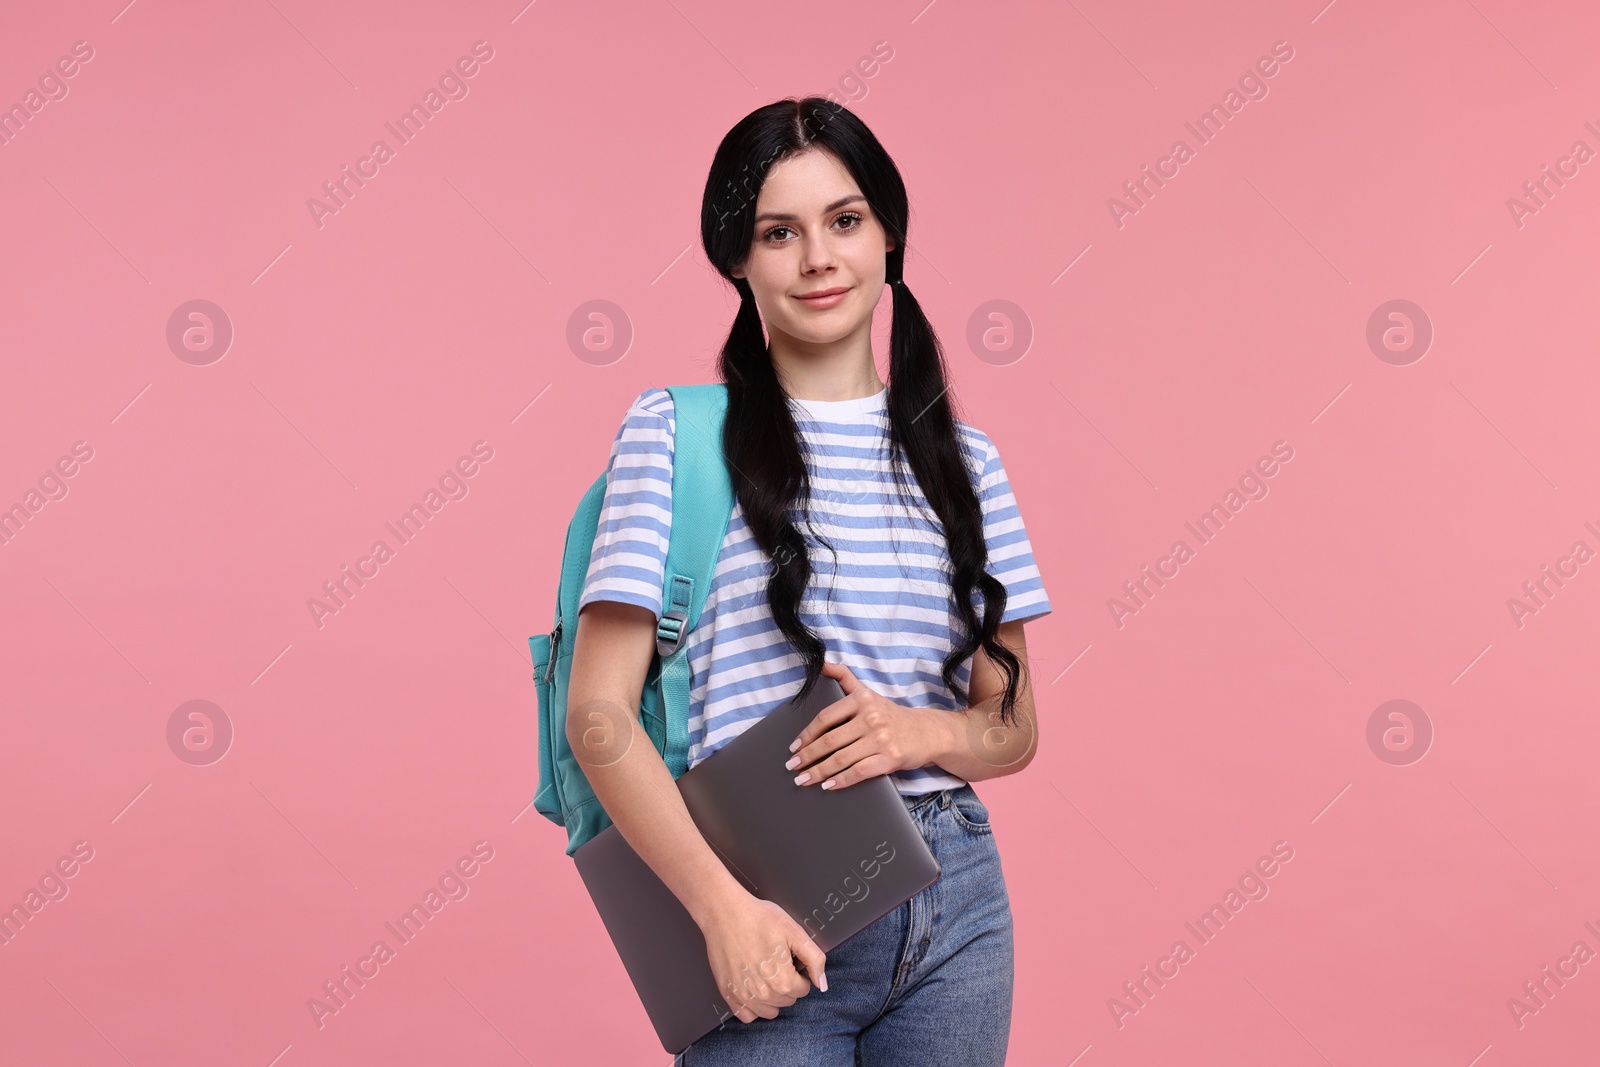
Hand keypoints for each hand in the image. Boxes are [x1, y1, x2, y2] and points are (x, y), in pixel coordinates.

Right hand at [698, 889, 826, 1022]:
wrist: (725, 913)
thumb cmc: (758, 918)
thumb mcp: (795, 932)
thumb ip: (814, 960)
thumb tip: (821, 984)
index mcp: (783, 980)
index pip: (803, 990)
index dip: (799, 973)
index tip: (789, 959)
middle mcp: (764, 994)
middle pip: (787, 1000)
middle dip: (787, 984)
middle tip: (775, 961)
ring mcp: (744, 997)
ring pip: (769, 1011)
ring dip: (772, 997)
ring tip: (764, 973)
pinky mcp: (728, 995)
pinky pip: (747, 1015)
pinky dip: (752, 1006)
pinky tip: (752, 987)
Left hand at [784, 661, 951, 790]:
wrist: (926, 733)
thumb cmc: (891, 715)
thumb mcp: (868, 692)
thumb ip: (844, 678)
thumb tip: (822, 664)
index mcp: (861, 700)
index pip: (826, 717)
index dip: (807, 734)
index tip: (794, 746)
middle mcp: (871, 717)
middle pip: (830, 740)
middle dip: (807, 756)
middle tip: (792, 766)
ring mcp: (881, 739)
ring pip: (841, 759)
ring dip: (818, 772)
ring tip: (802, 779)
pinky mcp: (890, 758)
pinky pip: (859, 772)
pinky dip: (841, 780)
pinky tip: (827, 785)